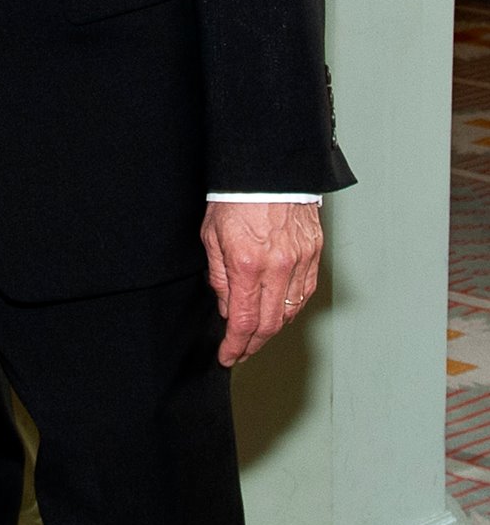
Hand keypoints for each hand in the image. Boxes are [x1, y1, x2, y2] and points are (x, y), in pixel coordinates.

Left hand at [201, 200, 322, 366]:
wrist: (266, 168)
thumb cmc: (234, 197)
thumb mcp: (211, 235)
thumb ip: (219, 276)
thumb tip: (226, 307)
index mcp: (247, 264)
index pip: (243, 321)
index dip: (235, 346)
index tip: (228, 357)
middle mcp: (277, 267)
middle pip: (270, 324)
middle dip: (253, 345)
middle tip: (241, 352)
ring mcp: (300, 261)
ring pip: (290, 311)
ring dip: (273, 329)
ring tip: (258, 335)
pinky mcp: (314, 253)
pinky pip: (305, 292)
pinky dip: (292, 307)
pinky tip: (280, 310)